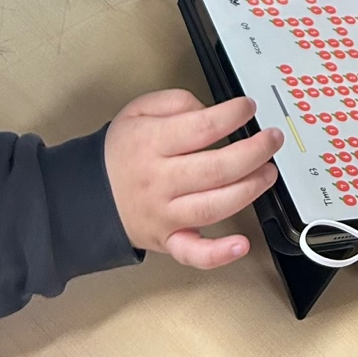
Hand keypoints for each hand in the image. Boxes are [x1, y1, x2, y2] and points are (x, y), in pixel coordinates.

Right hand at [104, 90, 282, 267]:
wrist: (85, 195)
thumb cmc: (120, 151)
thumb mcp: (139, 111)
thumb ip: (177, 102)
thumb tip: (211, 110)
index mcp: (152, 144)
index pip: (202, 128)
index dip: (232, 115)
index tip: (248, 107)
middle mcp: (160, 181)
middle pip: (216, 168)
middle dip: (254, 151)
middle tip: (272, 139)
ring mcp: (165, 215)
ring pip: (214, 206)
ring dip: (250, 189)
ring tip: (268, 172)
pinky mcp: (167, 240)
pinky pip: (193, 253)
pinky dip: (218, 254)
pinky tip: (241, 245)